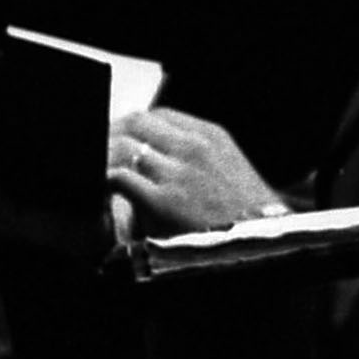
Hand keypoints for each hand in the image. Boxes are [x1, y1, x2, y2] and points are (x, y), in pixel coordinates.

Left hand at [110, 107, 286, 233]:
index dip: (135, 124)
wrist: (263, 244)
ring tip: (94, 169)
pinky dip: (103, 178)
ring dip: (103, 156)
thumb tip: (161, 159)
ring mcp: (179, 173)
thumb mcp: (229, 169)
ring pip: (123, 146)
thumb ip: (199, 156)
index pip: (160, 115)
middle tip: (99, 150)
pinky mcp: (163, 200)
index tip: (122, 136)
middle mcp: (194, 148)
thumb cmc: (246, 214)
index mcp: (211, 137)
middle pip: (137, 123)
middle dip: (113, 133)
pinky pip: (118, 176)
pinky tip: (99, 188)